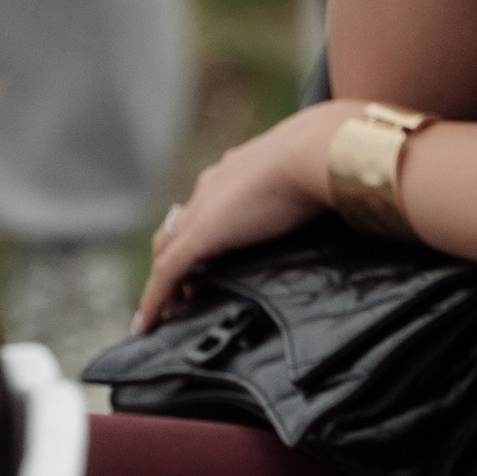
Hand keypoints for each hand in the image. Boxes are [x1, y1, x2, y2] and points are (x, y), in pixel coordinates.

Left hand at [136, 103, 342, 325]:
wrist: (317, 151)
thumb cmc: (326, 159)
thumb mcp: (310, 175)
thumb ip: (306, 188)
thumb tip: (328, 201)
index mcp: (236, 169)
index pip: (207, 205)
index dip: (200, 232)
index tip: (206, 259)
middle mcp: (212, 186)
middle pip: (177, 228)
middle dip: (173, 258)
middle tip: (180, 292)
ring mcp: (202, 210)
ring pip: (166, 250)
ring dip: (162, 281)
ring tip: (164, 312)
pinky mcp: (201, 235)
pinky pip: (166, 274)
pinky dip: (155, 299)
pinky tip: (148, 324)